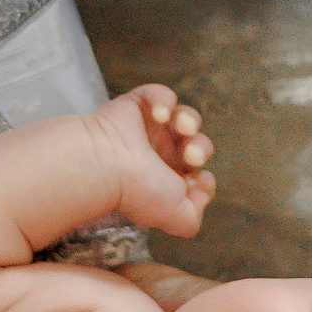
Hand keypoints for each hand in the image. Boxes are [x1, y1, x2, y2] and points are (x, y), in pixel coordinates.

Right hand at [91, 85, 215, 236]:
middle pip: (197, 145)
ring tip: (183, 127)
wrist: (109, 164)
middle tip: (190, 154)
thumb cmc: (140, 190)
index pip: (196, 176)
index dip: (203, 177)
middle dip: (201, 149)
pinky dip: (165, 100)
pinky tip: (160, 115)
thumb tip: (201, 191)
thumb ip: (196, 216)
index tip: (196, 180)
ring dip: (190, 121)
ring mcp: (149, 129)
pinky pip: (161, 94)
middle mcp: (158, 155)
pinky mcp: (138, 104)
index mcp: (166, 181)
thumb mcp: (179, 217)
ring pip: (185, 117)